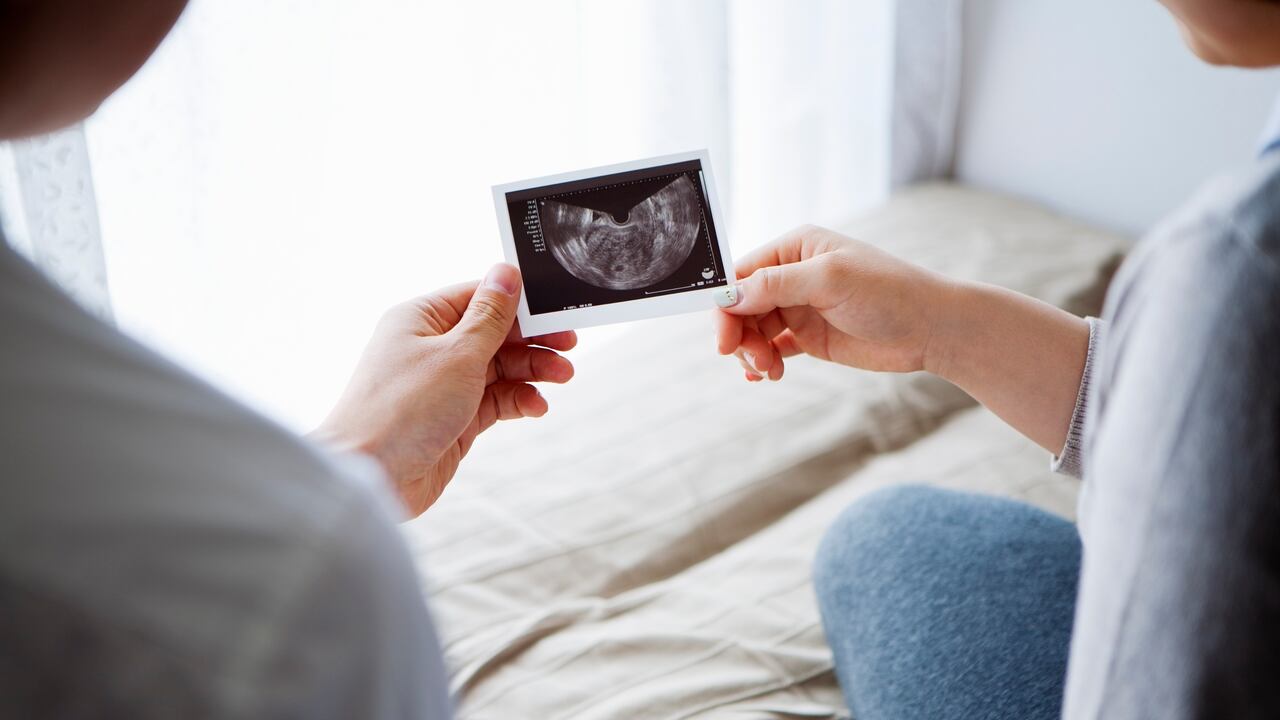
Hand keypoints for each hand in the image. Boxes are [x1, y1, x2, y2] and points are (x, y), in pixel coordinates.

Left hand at [313, 264, 575, 516]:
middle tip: (568, 346)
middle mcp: (431, 347)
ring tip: (562, 377)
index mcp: (422, 318)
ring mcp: (443, 383)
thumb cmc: (401, 410)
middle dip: (532, 340)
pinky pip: (495, 399)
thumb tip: (506, 273)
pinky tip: (536, 406)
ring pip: (499, 367)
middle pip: (494, 332)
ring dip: (532, 371)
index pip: (479, 296)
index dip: (520, 303)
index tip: (556, 311)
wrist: (371, 477)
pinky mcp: (454, 417)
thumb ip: (490, 317)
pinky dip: (518, 400)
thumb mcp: (457, 355)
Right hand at [715, 225, 949, 380]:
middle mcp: (792, 275)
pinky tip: (766, 375)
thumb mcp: (829, 279)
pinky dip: (762, 362)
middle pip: (742, 306)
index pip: (742, 275)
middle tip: (753, 361)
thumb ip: (776, 284)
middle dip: (740, 335)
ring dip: (752, 352)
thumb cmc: (889, 292)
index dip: (726, 306)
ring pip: (754, 330)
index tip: (724, 339)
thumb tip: (729, 295)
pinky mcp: (809, 336)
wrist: (932, 328)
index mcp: (794, 248)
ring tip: (769, 371)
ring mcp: (800, 306)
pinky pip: (771, 347)